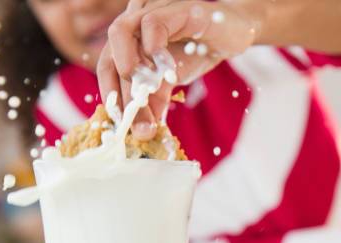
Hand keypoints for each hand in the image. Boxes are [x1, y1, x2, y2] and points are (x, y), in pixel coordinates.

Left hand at [97, 0, 260, 138]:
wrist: (233, 33)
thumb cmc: (197, 52)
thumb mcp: (171, 82)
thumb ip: (154, 102)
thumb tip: (143, 132)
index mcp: (129, 43)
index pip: (107, 67)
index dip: (110, 95)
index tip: (120, 122)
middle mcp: (134, 24)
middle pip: (109, 52)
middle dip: (119, 89)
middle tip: (133, 116)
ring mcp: (152, 12)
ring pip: (122, 31)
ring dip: (126, 63)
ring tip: (142, 88)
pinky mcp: (177, 9)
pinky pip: (154, 23)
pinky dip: (154, 47)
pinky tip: (168, 70)